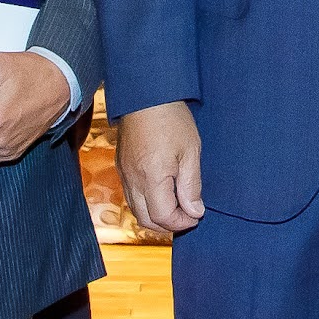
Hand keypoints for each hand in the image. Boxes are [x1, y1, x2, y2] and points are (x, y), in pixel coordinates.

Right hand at [116, 101, 205, 237]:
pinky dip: (146, 203)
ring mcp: (124, 173)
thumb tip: (195, 211)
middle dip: (168, 224)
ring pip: (136, 210)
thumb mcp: (190, 152)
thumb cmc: (171, 119)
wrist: (146, 94)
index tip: (197, 215)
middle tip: (187, 215)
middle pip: (146, 220)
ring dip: (155, 215)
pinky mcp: (121, 166)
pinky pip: (130, 195)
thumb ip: (191, 186)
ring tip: (176, 205)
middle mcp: (133, 180)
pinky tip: (162, 192)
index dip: (182, 222)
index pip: (164, 217)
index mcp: (151, 178)